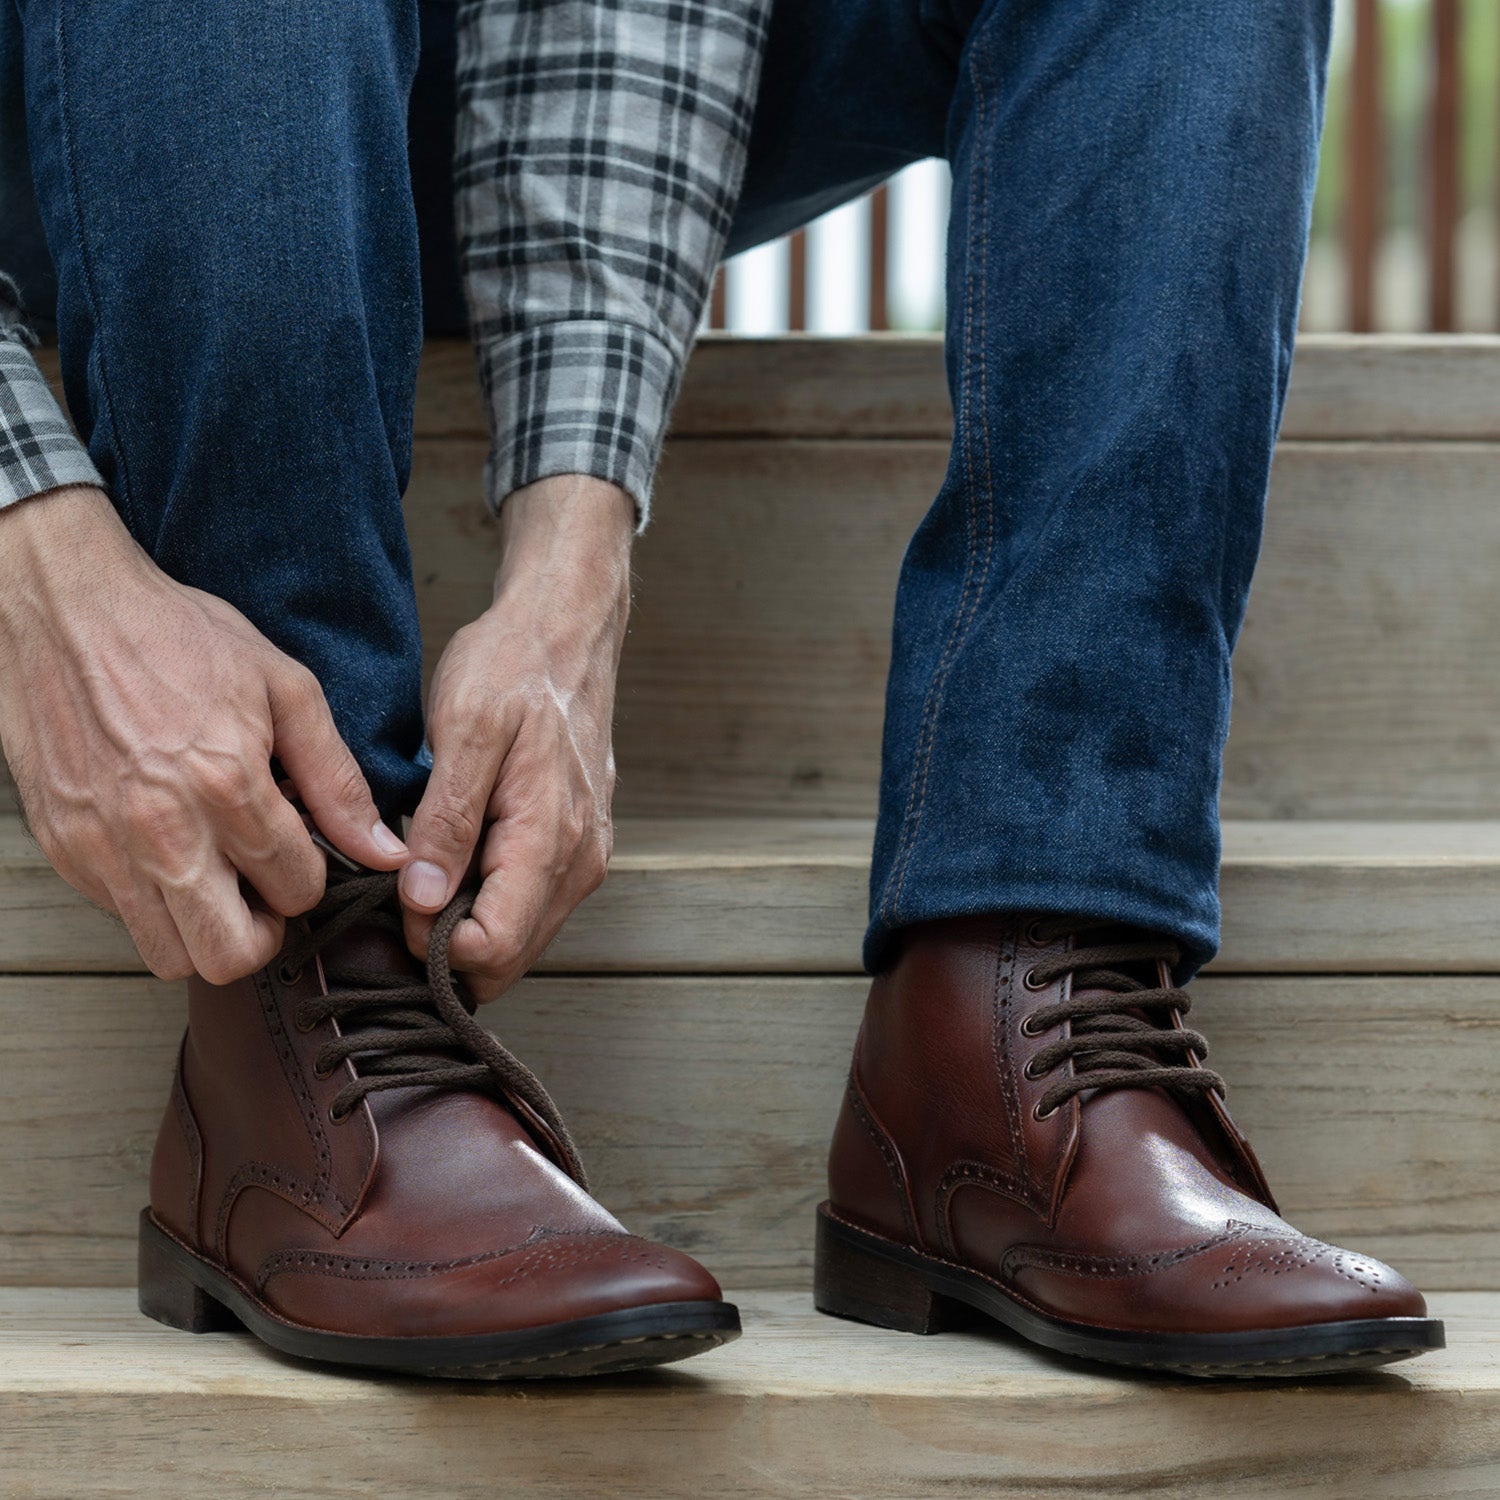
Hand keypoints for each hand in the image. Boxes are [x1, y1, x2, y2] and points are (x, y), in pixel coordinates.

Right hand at [0, 485, 407, 982]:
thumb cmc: (176, 637)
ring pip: (169, 956)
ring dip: (204, 931)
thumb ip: (337, 779)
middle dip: (263, 933)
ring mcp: (103, 847)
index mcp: (226, 783)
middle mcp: (162, 829)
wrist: (62, 607)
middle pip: (230, 956)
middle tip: (264, 892)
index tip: (300, 850)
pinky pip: (120, 917)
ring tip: (216, 877)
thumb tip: (384, 849)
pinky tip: (168, 850)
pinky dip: (152, 903)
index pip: (295, 890)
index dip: (309, 878)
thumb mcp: (284, 687)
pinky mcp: (63, 850)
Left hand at [399, 474, 632, 998]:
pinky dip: (490, 902)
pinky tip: (458, 861)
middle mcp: (579, 860)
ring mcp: (585, 856)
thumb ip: (448, 822)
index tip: (396, 905)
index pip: (493, 947)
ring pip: (521, 937)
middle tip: (400, 897)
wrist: (566, 631)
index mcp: (550, 837)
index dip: (433, 944)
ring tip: (426, 876)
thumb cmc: (514, 668)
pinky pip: (532, 904)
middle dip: (449, 948)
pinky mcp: (579, 846)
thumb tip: (423, 903)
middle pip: (509, 958)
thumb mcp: (465, 730)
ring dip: (468, 927)